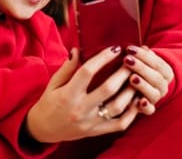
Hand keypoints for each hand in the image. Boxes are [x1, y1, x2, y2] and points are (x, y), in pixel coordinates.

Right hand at [25, 46, 140, 142]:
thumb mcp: (53, 83)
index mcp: (68, 94)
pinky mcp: (96, 132)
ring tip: (137, 78)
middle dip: (122, 73)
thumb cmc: (49, 102)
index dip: (102, 58)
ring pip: (117, 107)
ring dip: (130, 92)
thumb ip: (67, 67)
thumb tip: (78, 49)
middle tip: (131, 61)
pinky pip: (119, 124)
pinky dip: (131, 113)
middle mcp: (80, 109)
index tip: (114, 49)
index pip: (87, 72)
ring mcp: (90, 122)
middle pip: (108, 89)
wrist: (43, 129)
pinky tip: (137, 101)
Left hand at [122, 45, 173, 113]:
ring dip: (143, 85)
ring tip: (132, 78)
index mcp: (166, 72)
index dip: (143, 55)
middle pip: (156, 77)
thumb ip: (143, 55)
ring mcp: (156, 98)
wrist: (139, 88)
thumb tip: (144, 48)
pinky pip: (150, 110)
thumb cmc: (139, 69)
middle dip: (141, 68)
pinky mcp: (149, 109)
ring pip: (154, 93)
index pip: (157, 63)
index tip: (129, 49)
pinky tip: (139, 102)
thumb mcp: (142, 61)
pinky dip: (146, 107)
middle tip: (127, 60)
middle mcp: (164, 86)